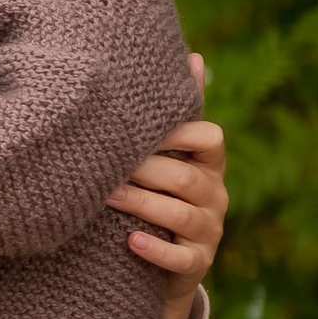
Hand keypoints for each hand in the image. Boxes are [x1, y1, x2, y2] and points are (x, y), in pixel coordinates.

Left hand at [109, 55, 226, 318]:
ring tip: (105, 197)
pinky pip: (183, 258)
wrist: (165, 256)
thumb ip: (176, 113)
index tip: (136, 127)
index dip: (176, 132)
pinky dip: (156, 250)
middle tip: (102, 163)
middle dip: (145, 169)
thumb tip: (193, 54)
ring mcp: (209, 231)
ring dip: (142, 204)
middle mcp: (215, 194)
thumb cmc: (158, 189)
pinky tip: (130, 242)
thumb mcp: (170, 153)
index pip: (209, 137)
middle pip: (186, 177)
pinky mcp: (197, 264)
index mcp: (208, 162)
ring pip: (182, 214)